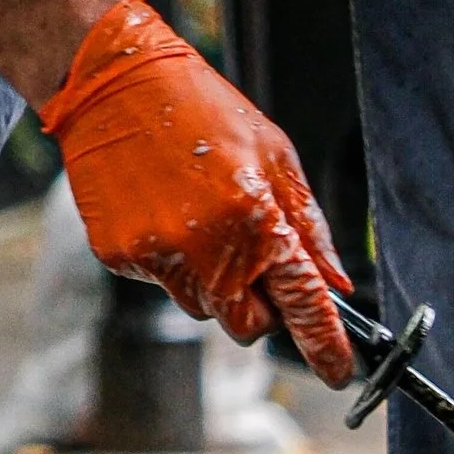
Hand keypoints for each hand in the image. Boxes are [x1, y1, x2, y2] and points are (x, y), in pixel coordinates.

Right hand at [37, 0, 354, 386]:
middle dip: (260, 310)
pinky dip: (172, 260)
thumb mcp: (276, 156)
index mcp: (256, 220)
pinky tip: (163, 210)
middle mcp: (206, 249)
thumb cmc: (203, 110)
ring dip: (213, 282)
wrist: (113, 81)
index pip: (302, 306)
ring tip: (200, 216)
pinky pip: (161, 283)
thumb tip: (337, 285)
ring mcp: (157, 257)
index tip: (340, 373)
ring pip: (203, 308)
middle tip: (255, 262)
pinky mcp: (119, 256)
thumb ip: (309, 228)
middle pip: (247, 328)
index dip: (326, 346)